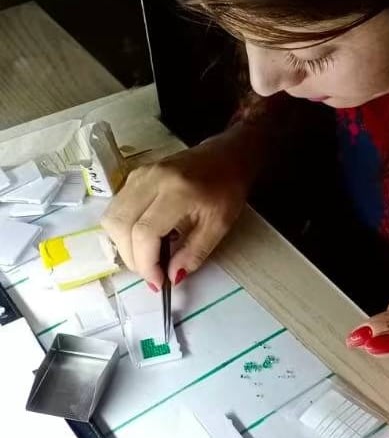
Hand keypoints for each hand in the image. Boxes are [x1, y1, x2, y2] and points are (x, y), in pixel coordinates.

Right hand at [101, 130, 254, 288]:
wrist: (226, 155)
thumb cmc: (227, 189)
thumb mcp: (220, 225)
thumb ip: (194, 253)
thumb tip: (171, 278)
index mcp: (177, 190)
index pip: (144, 232)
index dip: (146, 263)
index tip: (158, 282)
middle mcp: (151, 179)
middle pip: (120, 225)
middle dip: (132, 258)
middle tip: (152, 272)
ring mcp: (139, 174)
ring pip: (112, 217)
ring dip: (124, 245)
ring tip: (148, 257)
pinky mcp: (134, 175)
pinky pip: (117, 208)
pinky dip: (124, 230)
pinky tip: (145, 238)